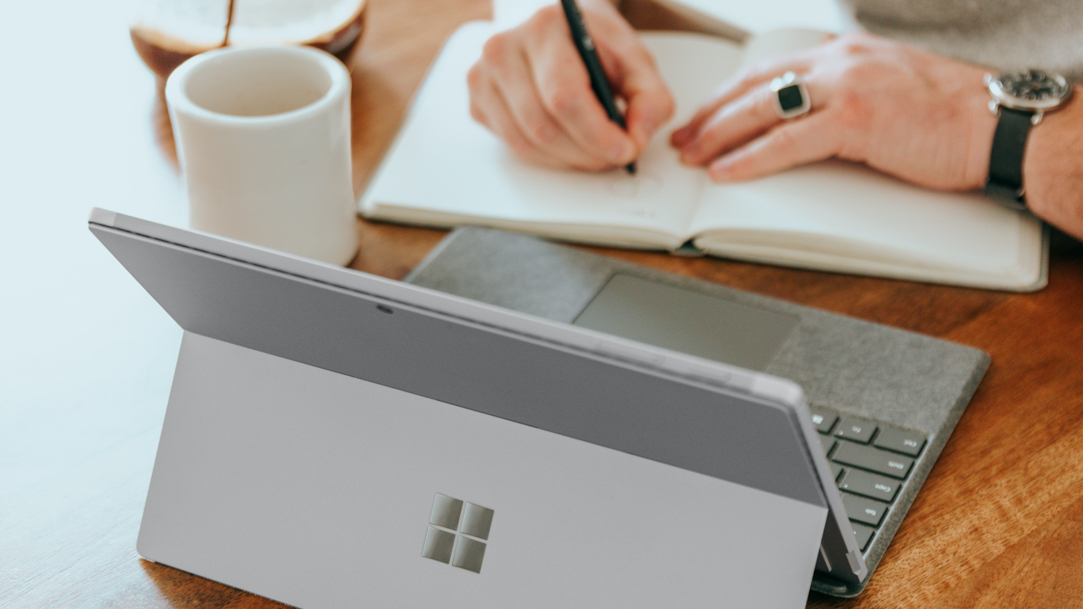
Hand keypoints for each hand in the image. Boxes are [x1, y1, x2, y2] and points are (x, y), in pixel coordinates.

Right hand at [467, 1, 673, 170]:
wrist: (555, 30)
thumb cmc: (592, 44)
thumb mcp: (635, 60)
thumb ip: (650, 98)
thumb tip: (638, 138)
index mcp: (544, 28)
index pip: (564, 96)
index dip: (597, 133)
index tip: (625, 150)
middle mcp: (504, 49)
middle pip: (544, 126)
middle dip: (587, 153)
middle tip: (615, 155)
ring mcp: (483, 77)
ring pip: (526, 143)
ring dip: (569, 159)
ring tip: (595, 151)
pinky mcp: (477, 103)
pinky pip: (514, 147)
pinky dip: (548, 157)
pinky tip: (568, 142)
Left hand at [670, 32, 996, 190]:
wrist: (996, 123)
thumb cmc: (948, 115)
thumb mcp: (885, 89)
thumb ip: (843, 96)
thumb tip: (804, 120)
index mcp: (843, 53)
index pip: (768, 70)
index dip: (729, 96)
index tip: (704, 116)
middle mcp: (838, 61)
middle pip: (753, 86)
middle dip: (711, 115)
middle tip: (682, 138)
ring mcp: (845, 87)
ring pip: (761, 109)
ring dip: (719, 136)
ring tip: (693, 156)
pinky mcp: (854, 120)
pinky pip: (786, 141)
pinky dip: (751, 158)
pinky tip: (726, 171)